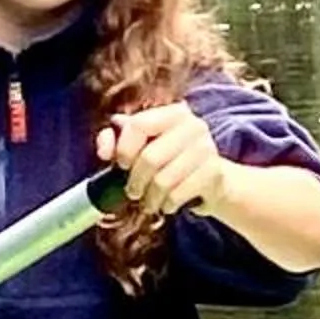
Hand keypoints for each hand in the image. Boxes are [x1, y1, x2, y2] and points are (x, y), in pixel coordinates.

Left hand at [97, 105, 224, 221]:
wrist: (213, 180)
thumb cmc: (171, 160)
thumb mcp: (143, 145)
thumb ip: (117, 140)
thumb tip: (105, 150)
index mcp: (173, 113)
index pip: (139, 125)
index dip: (124, 148)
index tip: (121, 164)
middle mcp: (193, 126)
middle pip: (150, 157)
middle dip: (136, 180)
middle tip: (132, 191)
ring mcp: (206, 149)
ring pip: (163, 180)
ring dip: (150, 198)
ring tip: (148, 203)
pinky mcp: (214, 173)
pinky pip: (178, 194)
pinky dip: (168, 204)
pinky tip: (167, 205)